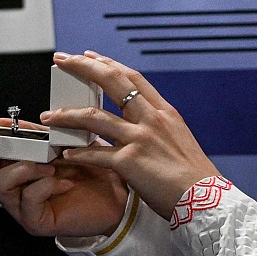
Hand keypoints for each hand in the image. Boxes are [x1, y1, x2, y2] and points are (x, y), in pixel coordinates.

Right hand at [0, 121, 129, 238]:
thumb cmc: (88, 167)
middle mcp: (11, 190)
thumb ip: (29, 135)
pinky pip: (28, 199)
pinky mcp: (37, 222)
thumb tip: (0, 123)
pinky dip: (46, 184)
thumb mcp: (55, 142)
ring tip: (48, 163)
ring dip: (22, 167)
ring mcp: (21, 208)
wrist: (117, 193)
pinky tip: (66, 181)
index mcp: (10, 169)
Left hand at [44, 52, 219, 219]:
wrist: (206, 200)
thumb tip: (141, 127)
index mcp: (164, 113)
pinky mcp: (130, 162)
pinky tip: (65, 153)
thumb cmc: (194, 177)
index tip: (89, 55)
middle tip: (62, 60)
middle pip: (112, 82)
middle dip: (83, 67)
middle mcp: (151, 119)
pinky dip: (78, 152)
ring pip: (94, 116)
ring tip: (50, 116)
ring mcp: (140, 139)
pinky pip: (95, 153)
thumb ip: (158, 129)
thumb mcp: (179, 141)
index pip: (132, 77)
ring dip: (67, 114)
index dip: (108, 63)